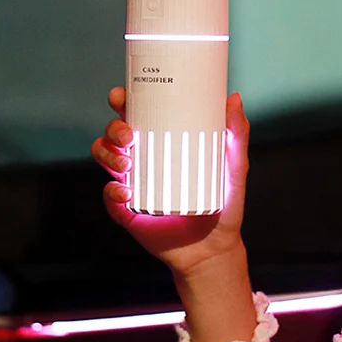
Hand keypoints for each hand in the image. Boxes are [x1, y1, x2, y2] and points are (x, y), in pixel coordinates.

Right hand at [90, 87, 249, 278]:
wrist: (215, 246)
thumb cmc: (224, 202)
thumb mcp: (234, 166)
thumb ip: (237, 134)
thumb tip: (234, 98)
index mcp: (162, 142)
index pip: (137, 115)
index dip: (124, 101)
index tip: (122, 95)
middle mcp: (142, 159)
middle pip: (113, 134)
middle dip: (114, 128)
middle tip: (129, 134)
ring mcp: (132, 184)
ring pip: (105, 159)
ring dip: (108, 155)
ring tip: (128, 164)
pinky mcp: (126, 210)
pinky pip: (109, 197)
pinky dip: (112, 192)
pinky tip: (126, 193)